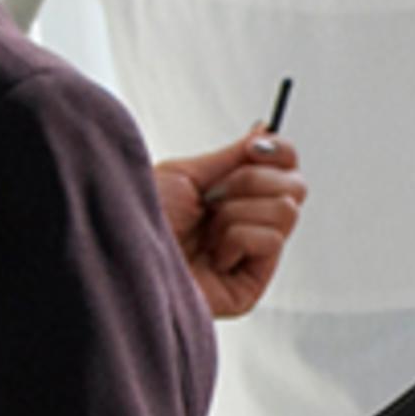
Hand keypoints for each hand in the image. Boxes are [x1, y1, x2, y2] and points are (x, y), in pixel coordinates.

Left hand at [154, 129, 304, 318]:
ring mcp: (251, 257)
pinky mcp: (252, 285)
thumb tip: (265, 130)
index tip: (254, 147)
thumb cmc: (137, 220)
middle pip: (296, 186)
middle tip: (214, 196)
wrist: (118, 256)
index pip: (285, 168)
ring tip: (206, 231)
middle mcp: (246, 226)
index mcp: (231, 199)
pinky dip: (237, 239)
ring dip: (237, 212)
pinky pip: (271, 240)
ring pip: (286, 210)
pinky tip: (211, 256)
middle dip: (252, 180)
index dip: (280, 151)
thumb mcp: (185, 173)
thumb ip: (233, 155)